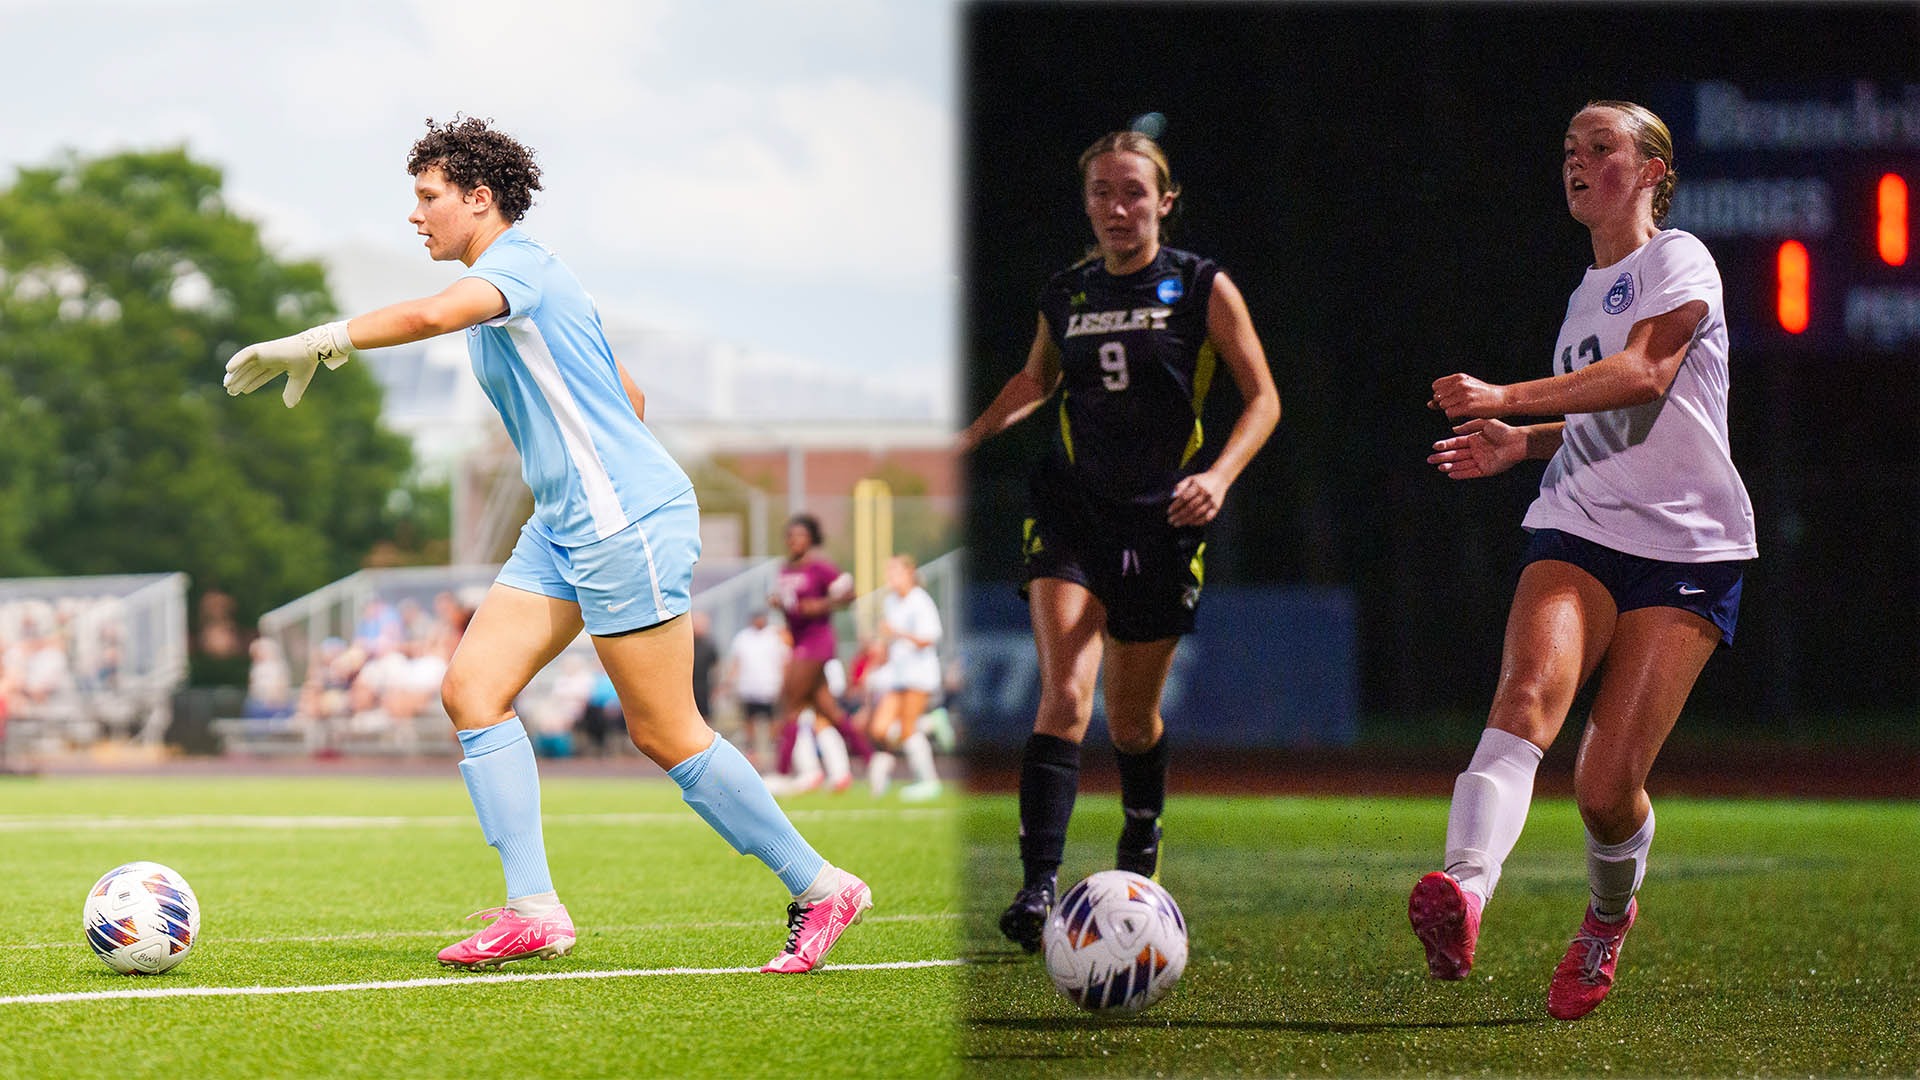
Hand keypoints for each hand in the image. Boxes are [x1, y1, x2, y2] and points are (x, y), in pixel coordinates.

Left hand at [223, 322, 353, 406]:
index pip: (262, 373)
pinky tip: (228, 370)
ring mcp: (264, 352)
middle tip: (230, 391)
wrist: (310, 351)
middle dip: (241, 380)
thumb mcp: (299, 382)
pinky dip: (236, 360)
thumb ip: (293, 392)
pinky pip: (244, 354)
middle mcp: (270, 357)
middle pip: (251, 370)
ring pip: (246, 364)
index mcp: (279, 363)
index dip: (252, 382)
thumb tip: (289, 405)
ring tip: (226, 385)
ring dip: (236, 374)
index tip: (243, 391)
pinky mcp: (261, 349)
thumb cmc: (307, 364)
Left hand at [1168, 471, 1227, 526]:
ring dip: (1186, 520)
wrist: (1220, 478)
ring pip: (1198, 514)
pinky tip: (1190, 523)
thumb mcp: (1190, 479)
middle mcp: (1206, 493)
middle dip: (1179, 515)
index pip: (1184, 497)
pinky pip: (1207, 517)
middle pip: (1190, 507)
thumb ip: (1180, 486)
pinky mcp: (1217, 507)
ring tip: (1177, 524)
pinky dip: (1198, 522)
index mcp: (1198, 485)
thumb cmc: (1201, 480)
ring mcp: (1212, 501)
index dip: (1176, 505)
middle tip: (1170, 520)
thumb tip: (1172, 497)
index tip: (1169, 511)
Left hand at [1428, 373, 1507, 419]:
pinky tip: (1461, 416)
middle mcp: (1460, 384)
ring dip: (1449, 411)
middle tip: (1456, 407)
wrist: (1503, 399)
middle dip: (1444, 404)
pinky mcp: (1468, 406)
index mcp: (1459, 377)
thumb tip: (1429, 404)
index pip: (1436, 386)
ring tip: (1460, 411)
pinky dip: (1453, 417)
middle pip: (1438, 397)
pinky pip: (1449, 413)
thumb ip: (1447, 395)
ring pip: (1443, 406)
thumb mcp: (1466, 390)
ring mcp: (1464, 395)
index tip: (1449, 399)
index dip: (1440, 395)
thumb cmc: (1483, 396)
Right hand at [1428, 418, 1525, 479]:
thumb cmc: (1503, 431)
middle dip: (1443, 457)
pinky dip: (1461, 473)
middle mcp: (1475, 451)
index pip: (1456, 443)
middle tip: (1431, 459)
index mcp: (1474, 439)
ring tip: (1439, 466)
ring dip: (1450, 466)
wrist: (1518, 441)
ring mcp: (1480, 461)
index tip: (1435, 446)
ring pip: (1461, 464)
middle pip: (1456, 455)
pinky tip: (1451, 473)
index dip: (1446, 445)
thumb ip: (1469, 426)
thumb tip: (1454, 429)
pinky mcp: (1486, 470)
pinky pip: (1470, 472)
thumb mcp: (1484, 423)